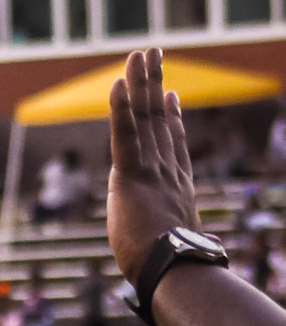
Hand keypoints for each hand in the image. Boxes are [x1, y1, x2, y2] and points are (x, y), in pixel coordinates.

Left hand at [108, 48, 199, 281]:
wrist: (174, 271)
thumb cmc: (178, 270)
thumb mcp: (181, 249)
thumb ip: (189, 242)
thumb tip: (207, 253)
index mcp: (177, 188)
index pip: (172, 145)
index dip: (170, 117)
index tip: (169, 95)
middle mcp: (166, 172)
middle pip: (159, 120)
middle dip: (154, 86)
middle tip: (152, 57)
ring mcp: (151, 171)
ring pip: (145, 118)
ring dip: (140, 84)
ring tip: (139, 54)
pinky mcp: (131, 177)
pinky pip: (125, 136)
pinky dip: (121, 110)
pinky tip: (117, 84)